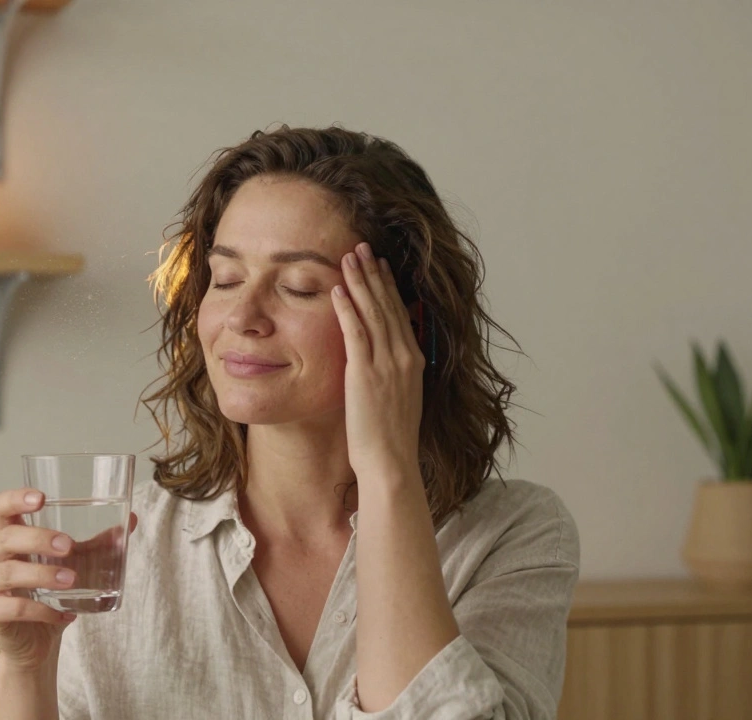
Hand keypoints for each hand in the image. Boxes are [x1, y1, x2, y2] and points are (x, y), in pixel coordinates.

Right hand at [0, 487, 137, 671]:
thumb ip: (98, 544)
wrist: (36, 642)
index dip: (15, 499)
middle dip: (38, 539)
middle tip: (68, 546)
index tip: (41, 498)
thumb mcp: (75, 564)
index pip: (1, 508)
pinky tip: (64, 615)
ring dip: (41, 574)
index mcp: (9, 536)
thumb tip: (131, 520)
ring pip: (8, 573)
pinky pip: (13, 608)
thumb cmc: (50, 593)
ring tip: (71, 580)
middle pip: (7, 538)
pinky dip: (41, 611)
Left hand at [330, 241, 425, 485]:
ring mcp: (386, 364)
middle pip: (388, 306)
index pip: (401, 314)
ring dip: (361, 281)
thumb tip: (381, 363)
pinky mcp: (365, 373)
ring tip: (349, 256)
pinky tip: (338, 288)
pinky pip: (355, 332)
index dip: (389, 287)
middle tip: (363, 247)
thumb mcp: (398, 399)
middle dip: (375, 274)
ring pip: (373, 312)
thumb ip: (392, 375)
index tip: (381, 266)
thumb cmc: (390, 440)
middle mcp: (403, 358)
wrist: (390, 462)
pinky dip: (348, 307)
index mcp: (413, 363)